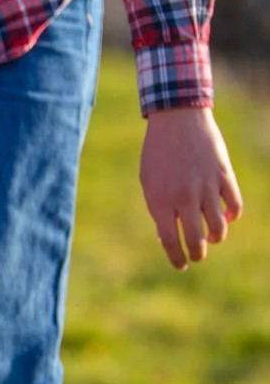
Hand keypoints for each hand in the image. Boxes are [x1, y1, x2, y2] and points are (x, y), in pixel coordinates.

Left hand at [139, 107, 242, 268]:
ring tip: (212, 238)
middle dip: (198, 253)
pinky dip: (232, 216)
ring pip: (219, 228)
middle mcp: (183, 197)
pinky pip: (235, 207)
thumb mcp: (148, 180)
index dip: (176, 257)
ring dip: (216, 238)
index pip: (170, 241)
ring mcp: (206, 187)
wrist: (177, 118)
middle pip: (196, 240)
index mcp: (160, 199)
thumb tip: (168, 236)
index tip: (181, 265)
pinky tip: (226, 216)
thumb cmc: (158, 152)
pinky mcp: (223, 176)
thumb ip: (157, 208)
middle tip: (197, 255)